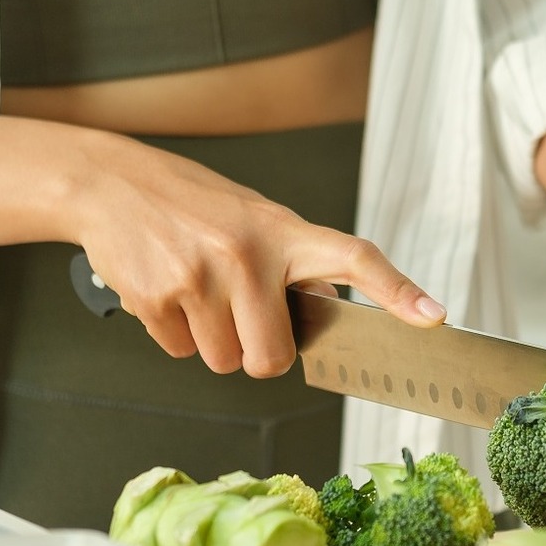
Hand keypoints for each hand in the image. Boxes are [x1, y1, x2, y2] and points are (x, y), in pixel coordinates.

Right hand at [71, 132, 447, 374]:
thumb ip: (294, 263)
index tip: (433, 317)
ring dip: (212, 341)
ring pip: (223, 362)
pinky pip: (180, 352)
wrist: (112, 183)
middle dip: (256, 351)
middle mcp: (246, 253)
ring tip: (197, 291)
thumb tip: (326, 312)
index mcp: (283, 230)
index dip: (397, 290)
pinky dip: (175, 333)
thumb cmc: (194, 205)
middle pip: (271, 358)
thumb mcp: (255, 218)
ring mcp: (199, 277)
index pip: (354, 258)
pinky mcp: (156, 297)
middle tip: (239, 315)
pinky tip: (168, 291)